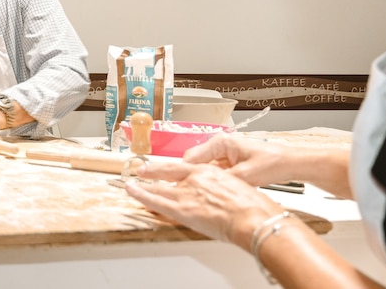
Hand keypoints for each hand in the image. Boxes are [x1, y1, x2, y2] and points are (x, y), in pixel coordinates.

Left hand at [125, 159, 282, 248]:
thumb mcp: (238, 188)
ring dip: (144, 187)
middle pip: (168, 174)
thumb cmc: (253, 208)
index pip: (183, 167)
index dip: (169, 167)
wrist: (254, 218)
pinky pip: (157, 201)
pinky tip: (132, 192)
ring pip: (159, 189)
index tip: (161, 168)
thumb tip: (218, 196)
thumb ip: (221, 189)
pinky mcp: (183, 209)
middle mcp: (195, 179)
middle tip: (140, 172)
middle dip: (153, 173)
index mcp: (210, 172)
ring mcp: (187, 193)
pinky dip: (142, 196)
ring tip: (131, 186)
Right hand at [183, 134, 295, 186]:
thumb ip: (221, 180)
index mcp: (220, 142)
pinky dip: (215, 184)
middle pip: (196, 164)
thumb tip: (203, 188)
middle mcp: (219, 147)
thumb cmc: (273, 162)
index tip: (179, 187)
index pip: (191, 157)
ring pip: (205, 171)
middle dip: (194, 179)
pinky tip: (217, 194)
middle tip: (191, 195)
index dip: (184, 173)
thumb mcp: (245, 175)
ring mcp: (224, 156)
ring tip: (205, 195)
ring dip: (205, 182)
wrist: (291, 164)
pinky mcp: (230, 165)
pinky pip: (215, 175)